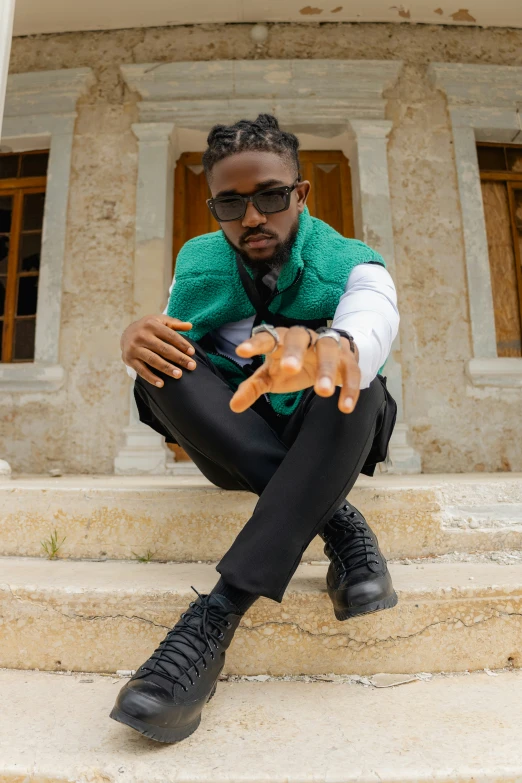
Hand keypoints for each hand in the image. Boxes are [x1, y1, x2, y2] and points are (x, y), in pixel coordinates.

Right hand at [121, 314, 195, 386]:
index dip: (182, 344)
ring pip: (153, 360)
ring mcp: (134, 348)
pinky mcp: (129, 359)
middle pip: (163, 349)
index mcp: (151, 324)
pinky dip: (151, 377)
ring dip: (167, 368)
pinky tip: (161, 384)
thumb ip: (175, 323)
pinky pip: (141, 370)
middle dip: (179, 358)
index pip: (170, 335)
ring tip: (179, 375)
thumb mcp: (160, 321)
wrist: (126, 333)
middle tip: (192, 366)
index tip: (192, 352)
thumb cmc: (148, 328)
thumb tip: (190, 326)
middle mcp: (141, 335)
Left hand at [229, 326, 360, 413]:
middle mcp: (305, 339)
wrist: (330, 353)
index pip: (267, 337)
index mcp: (282, 339)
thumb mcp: (271, 375)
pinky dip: (350, 388)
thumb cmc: (294, 364)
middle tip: (290, 369)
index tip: (241, 351)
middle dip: (294, 352)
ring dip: (327, 370)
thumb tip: (233, 406)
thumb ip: (254, 387)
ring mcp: (328, 346)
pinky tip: (346, 407)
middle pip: (299, 337)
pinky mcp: (348, 359)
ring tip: (323, 392)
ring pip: (329, 351)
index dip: (255, 344)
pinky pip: (352, 371)